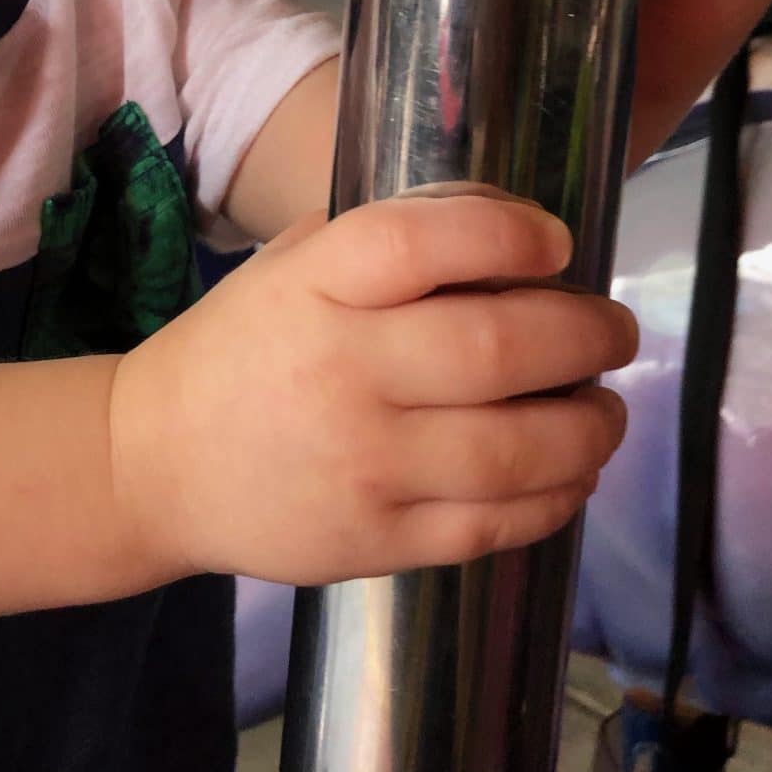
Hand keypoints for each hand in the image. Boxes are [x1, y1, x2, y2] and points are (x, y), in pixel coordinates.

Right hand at [107, 191, 636, 586]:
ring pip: (517, 447)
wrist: (156, 462)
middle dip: (586, 334)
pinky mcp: (376, 541)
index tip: (557, 241)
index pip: (422, 243)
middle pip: (496, 347)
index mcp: (315, 286)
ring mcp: (363, 464)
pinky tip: (572, 471)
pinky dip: (557, 496)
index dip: (509, 234)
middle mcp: (342, 370)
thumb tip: (514, 231)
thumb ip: (385, 243)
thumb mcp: (293, 266)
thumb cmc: (244, 347)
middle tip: (614, 330)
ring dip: (591, 424)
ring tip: (605, 407)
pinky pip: (496, 523)